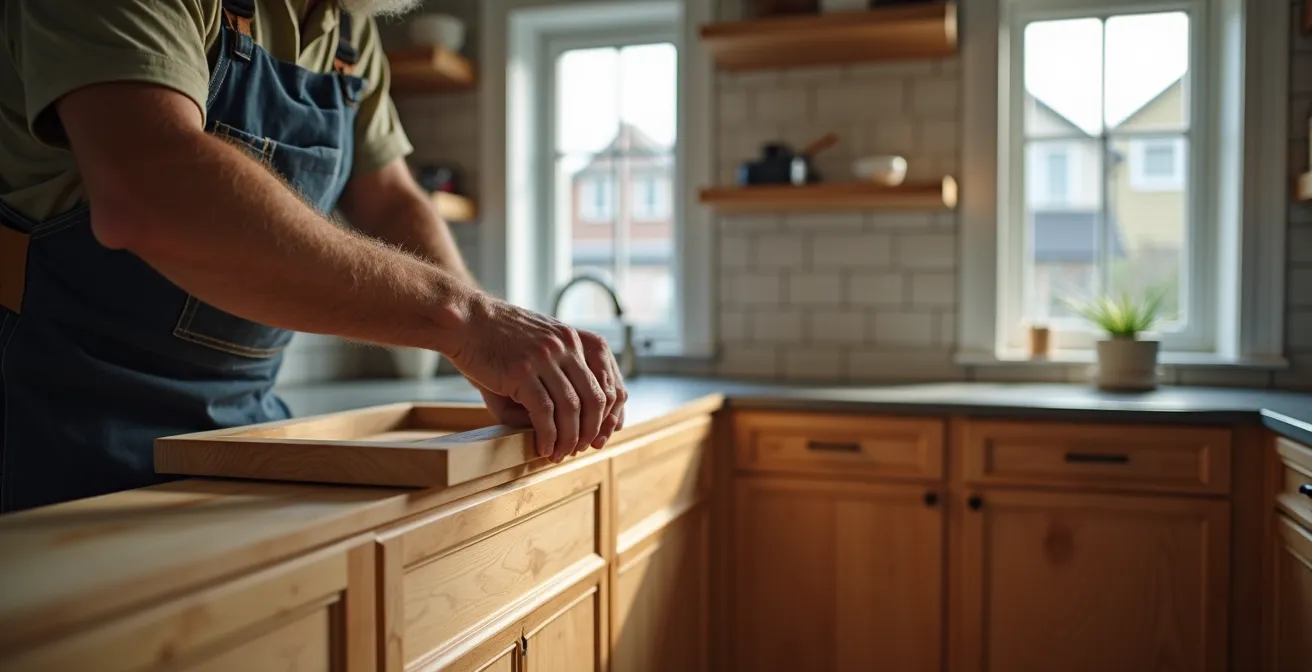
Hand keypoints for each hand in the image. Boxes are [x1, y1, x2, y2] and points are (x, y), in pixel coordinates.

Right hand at [448, 295, 627, 462]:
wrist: (464, 321)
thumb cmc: (494, 340)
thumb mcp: (534, 350)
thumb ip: (553, 380)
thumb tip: (565, 422)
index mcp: (572, 340)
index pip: (606, 382)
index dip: (608, 414)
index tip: (598, 434)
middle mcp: (564, 346)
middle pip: (594, 398)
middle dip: (591, 431)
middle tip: (580, 449)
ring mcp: (544, 358)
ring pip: (571, 408)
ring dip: (569, 439)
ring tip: (559, 454)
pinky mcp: (521, 372)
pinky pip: (544, 412)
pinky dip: (547, 435)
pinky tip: (543, 447)